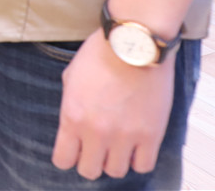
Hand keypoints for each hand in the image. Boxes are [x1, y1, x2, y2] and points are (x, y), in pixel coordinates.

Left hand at [52, 32, 176, 179]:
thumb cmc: (101, 54)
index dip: (68, 157)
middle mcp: (96, 131)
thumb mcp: (71, 78)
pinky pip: (144, 166)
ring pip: (117, 172)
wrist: (134, 43)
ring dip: (115, 160)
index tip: (74, 151)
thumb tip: (72, 125)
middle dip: (91, 161)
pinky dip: (139, 159)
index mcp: (72, 117)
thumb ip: (70, 106)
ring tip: (118, 145)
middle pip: (90, 171)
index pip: (63, 160)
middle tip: (97, 149)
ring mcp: (125, 135)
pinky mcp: (151, 135)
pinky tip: (136, 145)